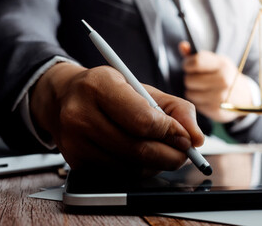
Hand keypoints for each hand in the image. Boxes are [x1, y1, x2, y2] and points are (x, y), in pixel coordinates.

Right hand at [30, 62, 204, 177]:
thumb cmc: (111, 91)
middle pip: (138, 148)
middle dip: (171, 155)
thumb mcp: (144, 89)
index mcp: (100, 86)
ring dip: (156, 165)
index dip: (171, 133)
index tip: (186, 138)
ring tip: (163, 151)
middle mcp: (80, 114)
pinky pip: (118, 174)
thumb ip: (178, 110)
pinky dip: (138, 170)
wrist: (65, 97)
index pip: (143, 120)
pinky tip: (141, 156)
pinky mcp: (75, 160)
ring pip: (130, 166)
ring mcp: (74, 140)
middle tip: (184, 153)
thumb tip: (196, 138)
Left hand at [179, 42, 252, 122]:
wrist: (245, 97)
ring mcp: (220, 97)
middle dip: (191, 78)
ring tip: (204, 89)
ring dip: (193, 90)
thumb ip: (198, 55)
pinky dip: (198, 101)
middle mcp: (223, 81)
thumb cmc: (225, 76)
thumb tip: (182, 46)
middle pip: (189, 79)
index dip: (187, 63)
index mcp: (223, 65)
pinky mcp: (216, 110)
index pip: (196, 62)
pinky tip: (207, 98)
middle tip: (199, 79)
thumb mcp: (216, 62)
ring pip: (190, 93)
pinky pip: (195, 104)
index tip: (189, 65)